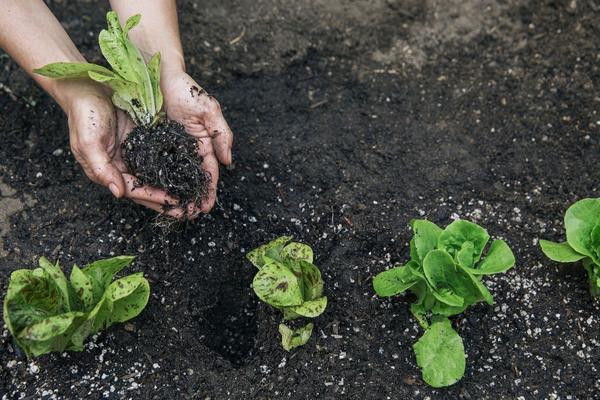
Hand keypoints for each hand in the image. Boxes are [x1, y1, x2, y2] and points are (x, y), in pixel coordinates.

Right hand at [59, 80, 185, 217]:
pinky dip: (176, 166)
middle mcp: (124, 166)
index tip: (173, 203)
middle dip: (169, 201)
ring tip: (195, 196)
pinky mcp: (146, 140)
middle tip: (191, 210)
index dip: (154, 197)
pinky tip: (191, 173)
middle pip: (149, 188)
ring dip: (175, 187)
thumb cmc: (84, 114)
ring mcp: (136, 153)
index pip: (134, 189)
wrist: (88, 86)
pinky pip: (163, 157)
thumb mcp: (89, 142)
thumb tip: (118, 193)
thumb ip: (101, 168)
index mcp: (109, 170)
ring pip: (158, 176)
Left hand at [161, 70, 233, 217]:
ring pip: (171, 177)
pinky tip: (151, 195)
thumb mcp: (209, 109)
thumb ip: (221, 134)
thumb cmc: (185, 88)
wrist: (156, 73)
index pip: (208, 172)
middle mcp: (184, 150)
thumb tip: (228, 161)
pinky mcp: (146, 145)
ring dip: (172, 195)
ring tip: (172, 212)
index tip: (207, 207)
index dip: (208, 190)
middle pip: (189, 179)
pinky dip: (152, 182)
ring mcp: (165, 149)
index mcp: (201, 144)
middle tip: (189, 216)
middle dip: (191, 198)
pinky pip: (150, 167)